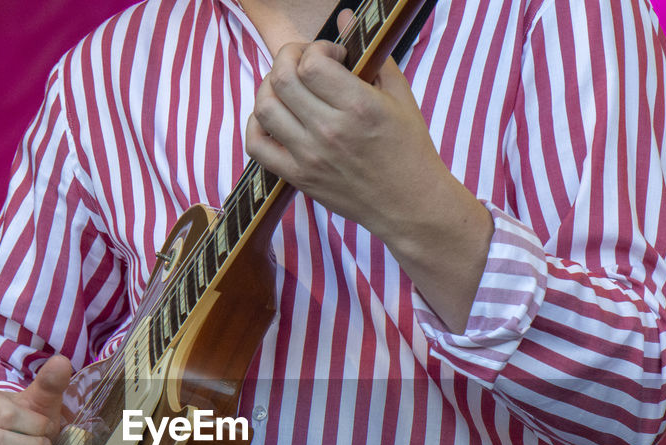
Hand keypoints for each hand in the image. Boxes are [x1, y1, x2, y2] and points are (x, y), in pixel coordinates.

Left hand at [243, 12, 448, 241]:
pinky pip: (257, 145)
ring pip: (264, 108)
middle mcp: (330, 132)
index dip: (316, 49)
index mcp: (359, 108)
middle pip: (282, 79)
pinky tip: (275, 117)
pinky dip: (257, 124)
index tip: (332, 56)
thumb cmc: (408, 148)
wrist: (409, 204)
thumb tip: (345, 15)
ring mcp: (310, 157)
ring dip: (270, 87)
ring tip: (289, 87)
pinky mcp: (299, 177)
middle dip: (288, 58)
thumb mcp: (400, 96)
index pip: (311, 63)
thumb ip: (371, 54)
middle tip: (304, 63)